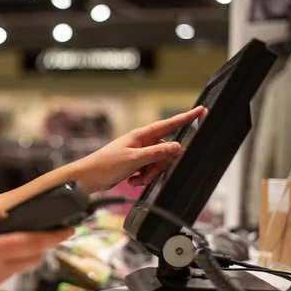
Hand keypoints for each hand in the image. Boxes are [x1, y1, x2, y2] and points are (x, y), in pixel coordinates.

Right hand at [0, 199, 72, 290]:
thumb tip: (5, 214)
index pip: (34, 243)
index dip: (55, 236)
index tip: (70, 229)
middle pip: (31, 258)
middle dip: (39, 245)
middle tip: (36, 231)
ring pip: (17, 268)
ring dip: (21, 255)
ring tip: (7, 240)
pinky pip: (2, 276)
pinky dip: (4, 264)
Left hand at [76, 106, 206, 192]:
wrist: (89, 178)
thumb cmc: (105, 165)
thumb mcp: (134, 159)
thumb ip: (156, 153)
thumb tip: (176, 146)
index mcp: (141, 135)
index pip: (168, 124)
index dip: (185, 118)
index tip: (200, 111)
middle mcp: (141, 142)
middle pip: (165, 152)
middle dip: (158, 167)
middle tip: (145, 174)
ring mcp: (139, 153)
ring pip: (157, 164)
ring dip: (149, 175)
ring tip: (135, 179)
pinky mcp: (135, 164)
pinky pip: (149, 171)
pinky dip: (143, 178)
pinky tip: (132, 180)